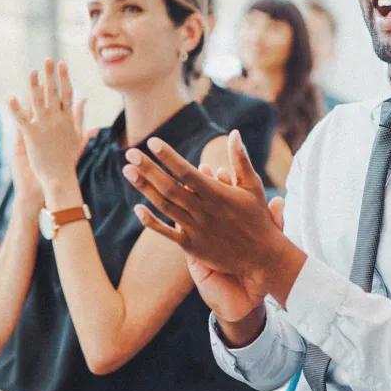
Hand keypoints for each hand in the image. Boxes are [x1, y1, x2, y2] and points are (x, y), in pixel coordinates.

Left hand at [8, 58, 86, 198]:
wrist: (59, 177)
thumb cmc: (68, 157)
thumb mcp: (77, 134)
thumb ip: (79, 115)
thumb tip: (83, 99)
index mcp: (67, 119)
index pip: (67, 93)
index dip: (64, 77)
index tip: (62, 63)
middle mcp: (57, 120)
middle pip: (53, 92)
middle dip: (50, 74)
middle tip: (48, 59)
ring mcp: (44, 126)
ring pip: (38, 102)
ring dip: (33, 85)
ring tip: (31, 71)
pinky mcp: (32, 135)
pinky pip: (22, 119)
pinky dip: (16, 108)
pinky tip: (11, 97)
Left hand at [123, 130, 306, 304]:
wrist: (263, 257)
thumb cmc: (258, 218)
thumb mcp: (252, 186)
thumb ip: (240, 160)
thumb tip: (234, 133)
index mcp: (217, 194)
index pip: (187, 171)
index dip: (168, 156)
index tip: (152, 142)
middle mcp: (204, 211)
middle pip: (170, 187)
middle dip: (148, 169)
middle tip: (129, 152)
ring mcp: (196, 229)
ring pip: (165, 206)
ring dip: (144, 188)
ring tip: (127, 171)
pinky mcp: (192, 247)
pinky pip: (167, 233)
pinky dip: (151, 222)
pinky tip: (136, 208)